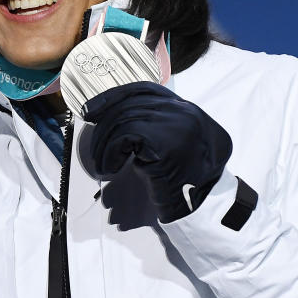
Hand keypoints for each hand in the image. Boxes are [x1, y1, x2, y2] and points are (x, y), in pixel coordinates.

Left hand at [78, 81, 231, 222]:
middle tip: (95, 146)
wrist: (205, 208)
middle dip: (104, 123)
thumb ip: (155, 125)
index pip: (144, 89)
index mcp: (187, 109)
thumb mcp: (173, 145)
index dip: (114, 97)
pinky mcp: (165, 143)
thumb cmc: (185, 182)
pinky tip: (110, 168)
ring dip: (105, 144)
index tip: (93, 109)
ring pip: (124, 119)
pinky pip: (125, 137)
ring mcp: (177, 125)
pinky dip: (110, 153)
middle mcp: (184, 112)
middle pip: (131, 102)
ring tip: (104, 163)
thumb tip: (113, 114)